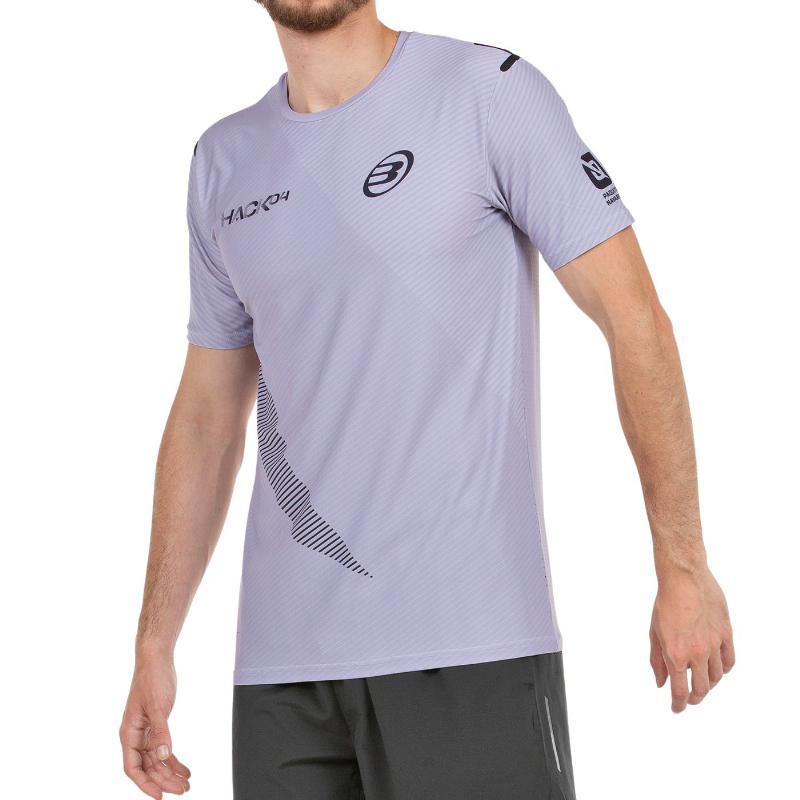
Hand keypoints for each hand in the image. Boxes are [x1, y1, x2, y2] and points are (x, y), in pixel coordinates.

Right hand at [120, 656, 190, 797]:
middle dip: (164, 780)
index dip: (145, 784)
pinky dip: (174, 760)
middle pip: (148, 767)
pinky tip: (185, 770)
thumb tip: (164, 755)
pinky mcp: (157, 726)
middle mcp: (135, 736)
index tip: (160, 796)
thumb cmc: (152, 679)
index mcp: (129, 733)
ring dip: (170, 773)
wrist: (156, 660)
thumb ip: (160, 731)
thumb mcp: (157, 706)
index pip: (133, 767)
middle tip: (183, 790)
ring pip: (157, 760)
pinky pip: (164, 749)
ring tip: (186, 784)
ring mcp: (146, 732)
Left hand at [649, 566, 734, 712]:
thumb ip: (657, 660)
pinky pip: (729, 661)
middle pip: (701, 689)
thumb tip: (660, 683)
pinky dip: (723, 670)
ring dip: (708, 685)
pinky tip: (717, 669)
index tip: (676, 709)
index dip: (678, 705)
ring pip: (716, 677)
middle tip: (689, 699)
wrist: (684, 578)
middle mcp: (697, 653)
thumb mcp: (654, 633)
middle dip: (694, 698)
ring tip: (701, 683)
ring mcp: (714, 644)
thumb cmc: (665, 603)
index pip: (680, 691)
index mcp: (676, 654)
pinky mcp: (726, 634)